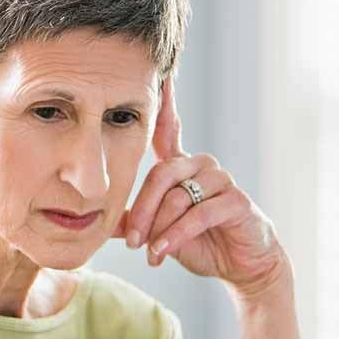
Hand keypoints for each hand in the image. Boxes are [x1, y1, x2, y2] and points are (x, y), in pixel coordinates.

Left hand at [112, 78, 289, 299]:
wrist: (241, 265)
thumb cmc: (200, 243)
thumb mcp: (159, 231)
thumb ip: (133, 220)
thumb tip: (96, 218)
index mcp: (181, 167)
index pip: (168, 128)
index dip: (164, 101)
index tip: (159, 73)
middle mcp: (201, 166)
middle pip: (160, 175)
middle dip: (142, 210)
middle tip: (132, 241)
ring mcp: (221, 180)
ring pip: (177, 196)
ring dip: (159, 228)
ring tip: (150, 252)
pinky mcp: (236, 201)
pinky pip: (198, 214)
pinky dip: (176, 235)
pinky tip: (164, 251)